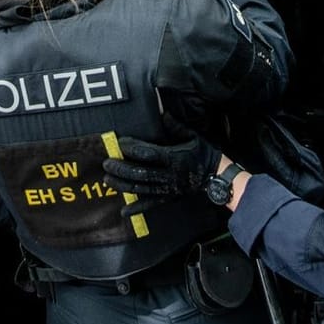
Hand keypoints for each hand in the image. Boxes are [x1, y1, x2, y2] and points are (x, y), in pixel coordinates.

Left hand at [100, 134, 218, 210]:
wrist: (216, 177)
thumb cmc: (203, 154)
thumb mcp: (193, 136)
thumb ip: (176, 126)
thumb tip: (163, 113)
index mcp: (173, 158)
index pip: (149, 153)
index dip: (133, 148)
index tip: (120, 143)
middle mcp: (168, 174)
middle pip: (140, 173)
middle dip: (121, 168)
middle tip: (106, 163)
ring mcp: (167, 188)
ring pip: (141, 188)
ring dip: (122, 184)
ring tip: (107, 179)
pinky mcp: (167, 198)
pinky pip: (150, 205)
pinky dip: (136, 209)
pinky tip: (123, 211)